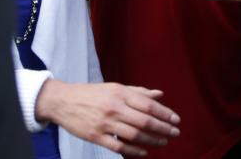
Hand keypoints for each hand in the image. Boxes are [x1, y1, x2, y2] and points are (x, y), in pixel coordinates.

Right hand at [35, 80, 179, 155]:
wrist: (64, 101)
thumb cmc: (93, 94)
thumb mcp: (116, 88)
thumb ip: (138, 92)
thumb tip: (160, 94)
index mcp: (121, 94)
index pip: (148, 105)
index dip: (164, 114)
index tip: (176, 120)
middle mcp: (114, 108)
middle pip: (144, 121)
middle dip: (163, 129)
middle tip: (175, 133)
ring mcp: (105, 123)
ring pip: (134, 135)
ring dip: (152, 140)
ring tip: (163, 142)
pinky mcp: (96, 136)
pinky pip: (118, 147)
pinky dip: (133, 151)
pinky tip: (144, 152)